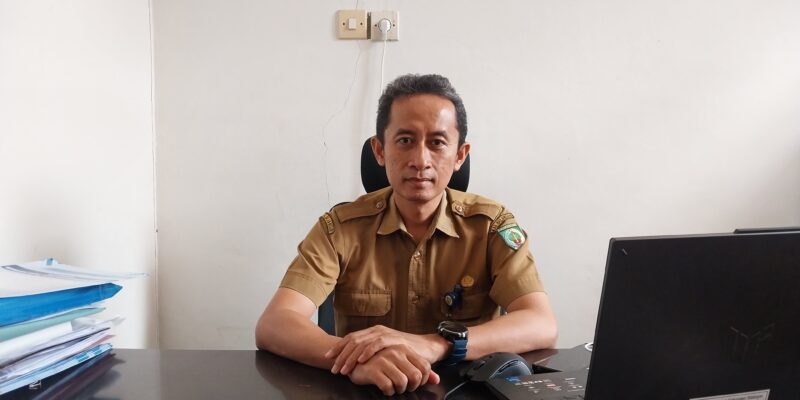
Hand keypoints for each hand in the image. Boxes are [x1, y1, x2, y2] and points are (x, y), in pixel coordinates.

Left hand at [325, 325, 447, 374]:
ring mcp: (385, 333)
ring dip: (351, 356)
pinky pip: (378, 344)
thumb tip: (353, 362)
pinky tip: (361, 360)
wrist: (427, 348)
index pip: (351, 338)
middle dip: (341, 354)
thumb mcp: (383, 353)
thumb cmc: (404, 353)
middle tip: (333, 368)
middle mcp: (376, 331)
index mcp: (372, 333)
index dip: (338, 347)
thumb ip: (370, 354)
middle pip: (353, 340)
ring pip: (362, 343)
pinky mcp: (395, 339)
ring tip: (344, 368)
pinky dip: (368, 351)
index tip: (328, 358)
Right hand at [347, 344, 440, 395]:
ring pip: (402, 382)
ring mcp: (384, 360)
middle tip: (403, 388)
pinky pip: (387, 386)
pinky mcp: (373, 369)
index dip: (422, 380)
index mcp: (404, 348)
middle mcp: (396, 352)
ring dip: (399, 390)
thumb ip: (418, 369)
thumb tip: (436, 380)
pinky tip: (384, 388)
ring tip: (393, 388)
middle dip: (411, 387)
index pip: (425, 367)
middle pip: (415, 376)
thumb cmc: (379, 362)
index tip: (413, 384)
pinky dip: (388, 391)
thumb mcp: (400, 361)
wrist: (353, 359)